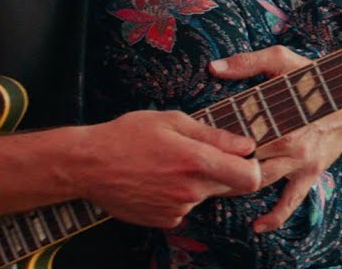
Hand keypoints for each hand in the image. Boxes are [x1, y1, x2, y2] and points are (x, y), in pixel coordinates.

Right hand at [78, 110, 259, 227]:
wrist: (89, 166)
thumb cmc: (127, 136)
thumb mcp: (171, 121)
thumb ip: (214, 134)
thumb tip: (246, 145)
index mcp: (196, 161)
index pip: (251, 177)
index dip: (253, 166)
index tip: (242, 156)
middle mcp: (191, 191)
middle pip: (230, 186)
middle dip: (222, 171)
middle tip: (195, 153)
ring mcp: (178, 209)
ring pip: (204, 195)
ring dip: (195, 182)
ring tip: (166, 164)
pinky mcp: (165, 220)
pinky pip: (184, 207)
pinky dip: (177, 195)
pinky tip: (156, 179)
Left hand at [211, 46, 341, 232]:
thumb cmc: (313, 76)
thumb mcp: (282, 60)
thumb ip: (247, 63)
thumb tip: (214, 68)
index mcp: (277, 115)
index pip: (235, 133)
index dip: (212, 140)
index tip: (192, 144)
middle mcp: (288, 142)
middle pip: (243, 161)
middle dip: (218, 166)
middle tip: (194, 169)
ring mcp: (299, 162)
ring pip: (259, 182)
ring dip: (236, 187)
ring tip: (211, 190)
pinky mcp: (310, 174)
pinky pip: (291, 202)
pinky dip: (275, 216)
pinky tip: (258, 226)